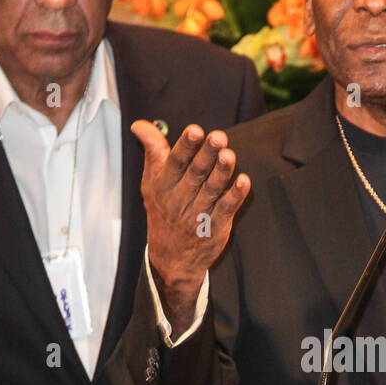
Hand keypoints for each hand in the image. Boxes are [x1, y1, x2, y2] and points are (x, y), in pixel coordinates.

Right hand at [133, 120, 250, 336]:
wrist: (171, 260)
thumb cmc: (163, 211)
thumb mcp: (151, 183)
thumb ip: (152, 152)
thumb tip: (140, 125)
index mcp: (163, 186)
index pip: (175, 163)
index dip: (186, 147)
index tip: (195, 130)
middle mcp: (179, 200)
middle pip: (195, 174)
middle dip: (207, 155)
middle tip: (219, 137)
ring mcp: (198, 215)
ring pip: (211, 190)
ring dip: (222, 172)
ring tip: (229, 155)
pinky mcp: (215, 227)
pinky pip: (225, 210)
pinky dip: (235, 196)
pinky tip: (244, 181)